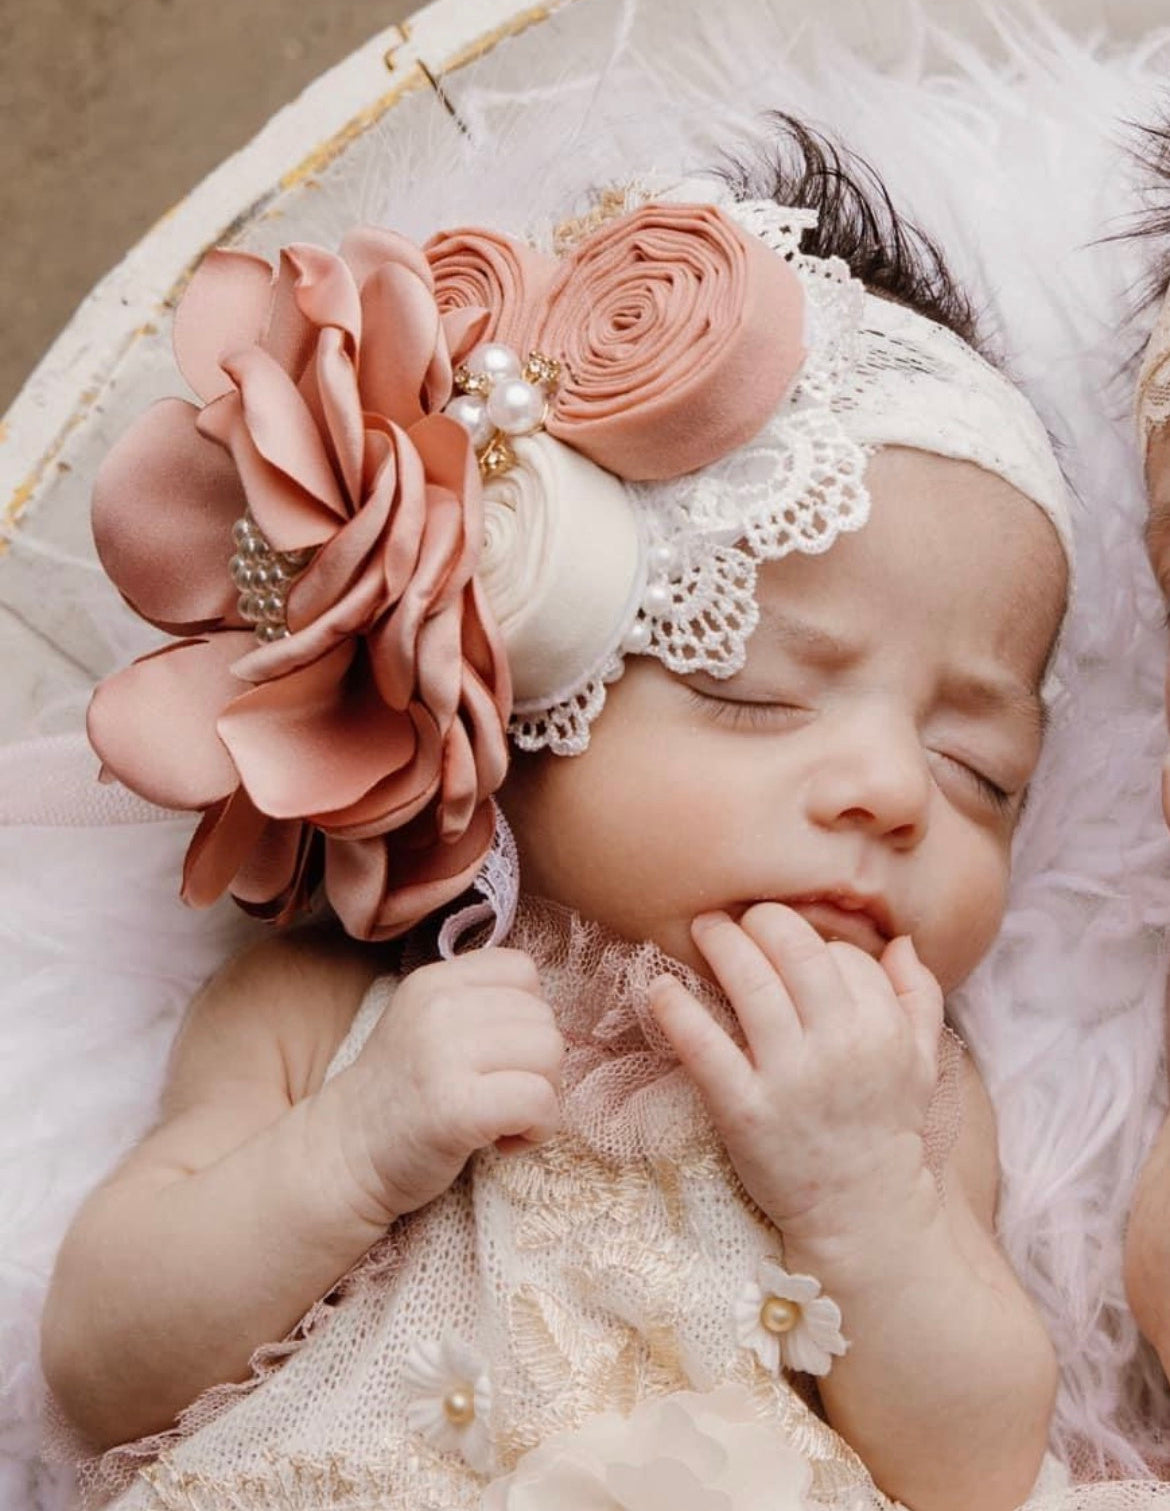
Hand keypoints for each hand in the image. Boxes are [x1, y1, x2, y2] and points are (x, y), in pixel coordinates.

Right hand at [325, 949, 563, 1225]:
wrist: (344, 1159)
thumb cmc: (401, 1096)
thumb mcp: (426, 1024)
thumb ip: (477, 1003)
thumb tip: (547, 1014)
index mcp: (432, 982)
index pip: (521, 970)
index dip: (526, 1016)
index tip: (498, 1056)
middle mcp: (437, 1008)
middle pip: (543, 1017)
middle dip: (538, 1064)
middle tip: (500, 1096)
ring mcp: (443, 1056)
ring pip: (549, 1055)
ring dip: (542, 1097)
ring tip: (503, 1119)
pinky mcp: (456, 1109)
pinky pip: (539, 1101)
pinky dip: (538, 1129)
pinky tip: (506, 1143)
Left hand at [648, 904, 942, 1241]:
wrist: (865, 1217)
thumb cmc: (886, 1129)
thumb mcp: (922, 1064)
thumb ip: (919, 998)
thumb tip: (902, 942)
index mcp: (883, 1029)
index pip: (843, 954)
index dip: (814, 941)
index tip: (789, 945)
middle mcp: (840, 1046)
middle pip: (795, 951)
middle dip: (762, 920)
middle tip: (736, 916)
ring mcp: (791, 1078)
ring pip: (752, 986)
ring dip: (721, 944)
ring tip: (702, 928)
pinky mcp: (745, 1111)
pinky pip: (705, 1047)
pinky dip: (678, 1011)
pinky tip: (661, 988)